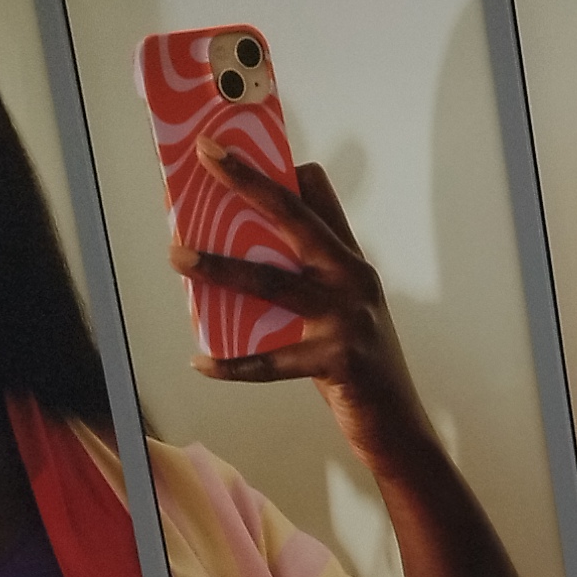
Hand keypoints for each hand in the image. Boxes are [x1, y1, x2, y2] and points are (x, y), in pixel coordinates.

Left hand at [176, 147, 429, 468]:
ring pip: (272, 282)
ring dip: (219, 267)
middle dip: (248, 183)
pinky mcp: (339, 359)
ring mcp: (348, 317)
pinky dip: (233, 365)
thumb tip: (234, 260)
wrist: (398, 426)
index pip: (318, 198)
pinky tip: (201, 363)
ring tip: (178, 257)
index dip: (278, 170)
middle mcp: (353, 278)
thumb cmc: (358, 366)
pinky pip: (273, 361)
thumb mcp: (339, 311)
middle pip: (294, 218)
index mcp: (350, 261)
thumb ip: (300, 281)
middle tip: (208, 158)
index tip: (230, 150)